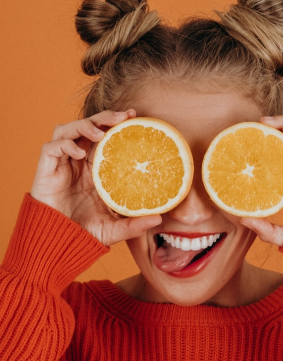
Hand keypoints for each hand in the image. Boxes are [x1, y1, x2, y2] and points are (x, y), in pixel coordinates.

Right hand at [30, 109, 161, 245]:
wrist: (58, 244)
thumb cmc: (84, 233)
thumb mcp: (114, 229)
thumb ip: (134, 224)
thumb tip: (159, 219)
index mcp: (94, 169)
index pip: (104, 137)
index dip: (116, 124)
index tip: (134, 116)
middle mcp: (77, 162)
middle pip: (88, 127)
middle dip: (104, 117)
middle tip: (123, 116)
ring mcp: (61, 164)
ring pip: (68, 130)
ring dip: (84, 126)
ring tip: (100, 133)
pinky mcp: (46, 169)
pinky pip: (52, 148)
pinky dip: (65, 145)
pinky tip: (79, 154)